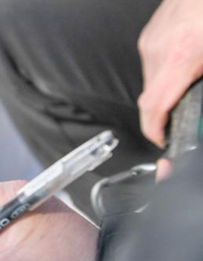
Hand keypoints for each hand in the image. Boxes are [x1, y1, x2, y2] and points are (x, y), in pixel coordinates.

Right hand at [138, 0, 202, 146]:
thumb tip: (200, 106)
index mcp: (181, 56)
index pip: (154, 107)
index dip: (155, 131)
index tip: (161, 139)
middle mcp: (159, 50)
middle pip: (150, 98)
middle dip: (163, 113)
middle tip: (178, 119)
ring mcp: (150, 42)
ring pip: (150, 82)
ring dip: (165, 91)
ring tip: (185, 86)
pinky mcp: (148, 36)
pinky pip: (152, 65)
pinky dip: (164, 73)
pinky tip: (183, 65)